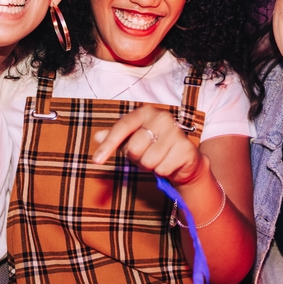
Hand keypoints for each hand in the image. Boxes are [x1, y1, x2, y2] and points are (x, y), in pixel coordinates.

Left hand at [91, 105, 207, 184]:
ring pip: (148, 160)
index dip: (108, 145)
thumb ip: (116, 138)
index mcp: (146, 112)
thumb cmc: (154, 147)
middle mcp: (162, 117)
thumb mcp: (132, 141)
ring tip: (158, 159)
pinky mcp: (186, 148)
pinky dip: (163, 171)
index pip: (122, 126)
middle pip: (134, 148)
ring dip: (150, 166)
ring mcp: (176, 132)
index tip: (97, 161)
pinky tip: (169, 163)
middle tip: (146, 154)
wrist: (183, 159)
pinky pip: (162, 169)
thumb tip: (97, 136)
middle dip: (136, 158)